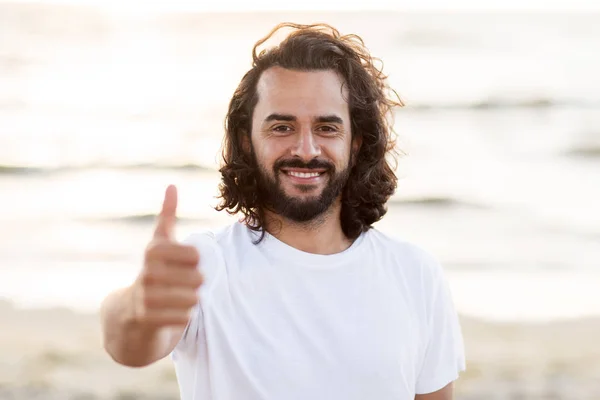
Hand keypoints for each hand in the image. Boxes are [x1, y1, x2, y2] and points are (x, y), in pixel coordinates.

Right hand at [132, 184, 202, 327]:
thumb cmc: (152, 273)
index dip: (197, 258)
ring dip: (193, 299)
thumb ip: (167, 216)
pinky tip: (180, 313)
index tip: (193, 260)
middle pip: (196, 277)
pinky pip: (182, 317)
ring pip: (191, 298)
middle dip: (198, 281)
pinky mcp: (146, 320)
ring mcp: (145, 298)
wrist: (128, 315)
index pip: (193, 253)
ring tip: (187, 297)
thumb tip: (172, 185)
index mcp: (153, 252)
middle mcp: (147, 274)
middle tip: (193, 282)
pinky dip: (185, 316)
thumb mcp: (159, 245)